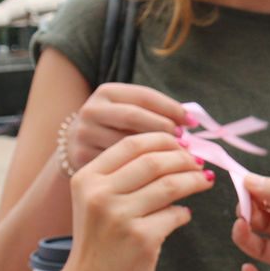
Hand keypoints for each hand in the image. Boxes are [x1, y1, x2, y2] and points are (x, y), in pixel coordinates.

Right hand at [62, 83, 185, 172]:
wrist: (76, 151)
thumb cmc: (115, 131)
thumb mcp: (128, 113)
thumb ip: (155, 113)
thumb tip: (191, 122)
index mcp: (106, 93)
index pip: (144, 96)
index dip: (171, 108)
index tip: (193, 122)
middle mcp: (91, 111)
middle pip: (134, 117)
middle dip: (164, 129)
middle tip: (186, 144)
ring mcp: (84, 135)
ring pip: (126, 144)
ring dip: (157, 153)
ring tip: (179, 161)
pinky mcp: (82, 160)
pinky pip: (119, 166)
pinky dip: (143, 172)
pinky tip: (161, 177)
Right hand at [66, 132, 210, 270]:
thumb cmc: (99, 244)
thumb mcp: (96, 204)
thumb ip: (122, 177)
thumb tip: (173, 151)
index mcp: (87, 179)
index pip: (132, 144)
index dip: (163, 140)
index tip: (182, 145)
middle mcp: (100, 194)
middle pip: (154, 161)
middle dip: (184, 158)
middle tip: (199, 163)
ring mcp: (120, 216)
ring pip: (170, 185)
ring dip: (193, 181)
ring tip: (204, 181)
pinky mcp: (141, 239)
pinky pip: (175, 215)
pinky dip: (184, 213)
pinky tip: (183, 215)